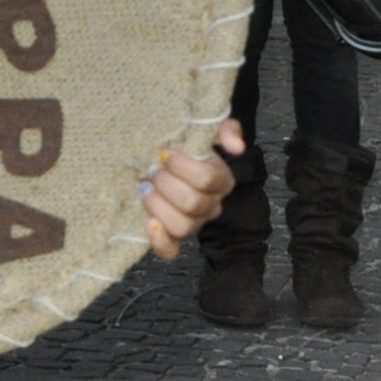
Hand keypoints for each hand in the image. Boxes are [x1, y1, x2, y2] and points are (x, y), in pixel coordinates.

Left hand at [139, 118, 248, 259]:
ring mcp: (192, 223)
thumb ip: (225, 129)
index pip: (208, 180)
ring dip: (159, 207)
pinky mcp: (171, 237)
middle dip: (167, 185)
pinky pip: (171, 251)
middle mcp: (210, 205)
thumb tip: (236, 147)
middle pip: (194, 204)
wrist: (157, 158)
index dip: (183, 167)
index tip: (165, 154)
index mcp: (220, 180)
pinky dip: (160, 242)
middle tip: (152, 170)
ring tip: (144, 190)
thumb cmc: (181, 143)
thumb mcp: (203, 128)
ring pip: (183, 228)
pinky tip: (149, 224)